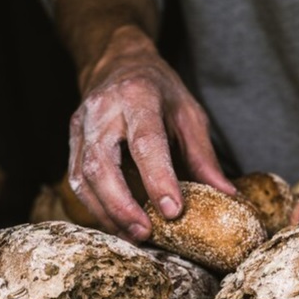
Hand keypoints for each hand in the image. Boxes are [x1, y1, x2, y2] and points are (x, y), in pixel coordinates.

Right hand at [68, 25, 235, 240]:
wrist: (118, 63)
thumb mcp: (189, 113)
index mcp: (137, 96)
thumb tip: (226, 195)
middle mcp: (102, 110)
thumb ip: (203, 155)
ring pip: (83, 178)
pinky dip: (96, 207)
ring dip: (107, 213)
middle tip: (145, 233)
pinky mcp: (72, 141)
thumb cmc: (159, 90)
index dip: (158, 179)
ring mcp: (80, 126)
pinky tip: (117, 224)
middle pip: (102, 165)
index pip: (145, 142)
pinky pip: (77, 181)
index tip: (172, 211)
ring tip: (133, 236)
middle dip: (122, 206)